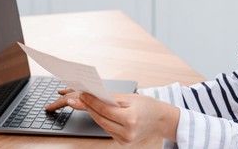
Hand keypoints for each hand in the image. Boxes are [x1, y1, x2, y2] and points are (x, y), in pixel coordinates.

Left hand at [45, 89, 179, 144]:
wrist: (161, 120)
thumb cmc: (147, 106)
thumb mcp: (131, 98)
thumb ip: (111, 98)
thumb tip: (93, 95)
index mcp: (130, 119)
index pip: (104, 109)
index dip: (91, 101)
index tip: (82, 94)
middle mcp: (128, 132)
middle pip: (101, 119)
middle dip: (88, 107)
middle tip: (77, 99)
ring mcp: (125, 140)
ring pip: (102, 125)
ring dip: (92, 114)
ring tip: (83, 103)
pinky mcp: (123, 143)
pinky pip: (107, 130)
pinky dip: (101, 120)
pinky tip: (96, 112)